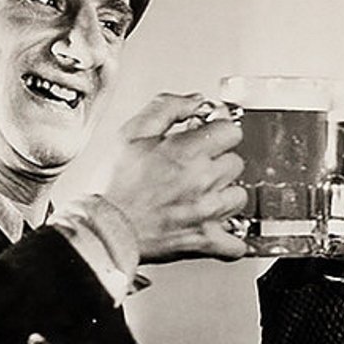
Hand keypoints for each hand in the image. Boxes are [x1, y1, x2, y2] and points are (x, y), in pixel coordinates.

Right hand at [96, 93, 247, 262]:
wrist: (104, 228)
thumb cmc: (114, 185)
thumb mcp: (132, 133)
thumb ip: (166, 108)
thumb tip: (194, 101)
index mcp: (187, 151)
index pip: (231, 131)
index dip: (219, 132)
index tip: (211, 138)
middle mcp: (203, 180)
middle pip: (236, 163)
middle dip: (218, 163)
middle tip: (197, 169)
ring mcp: (207, 212)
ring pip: (238, 197)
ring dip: (224, 196)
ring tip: (202, 196)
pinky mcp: (205, 239)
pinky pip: (235, 242)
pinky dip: (229, 238)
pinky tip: (216, 228)